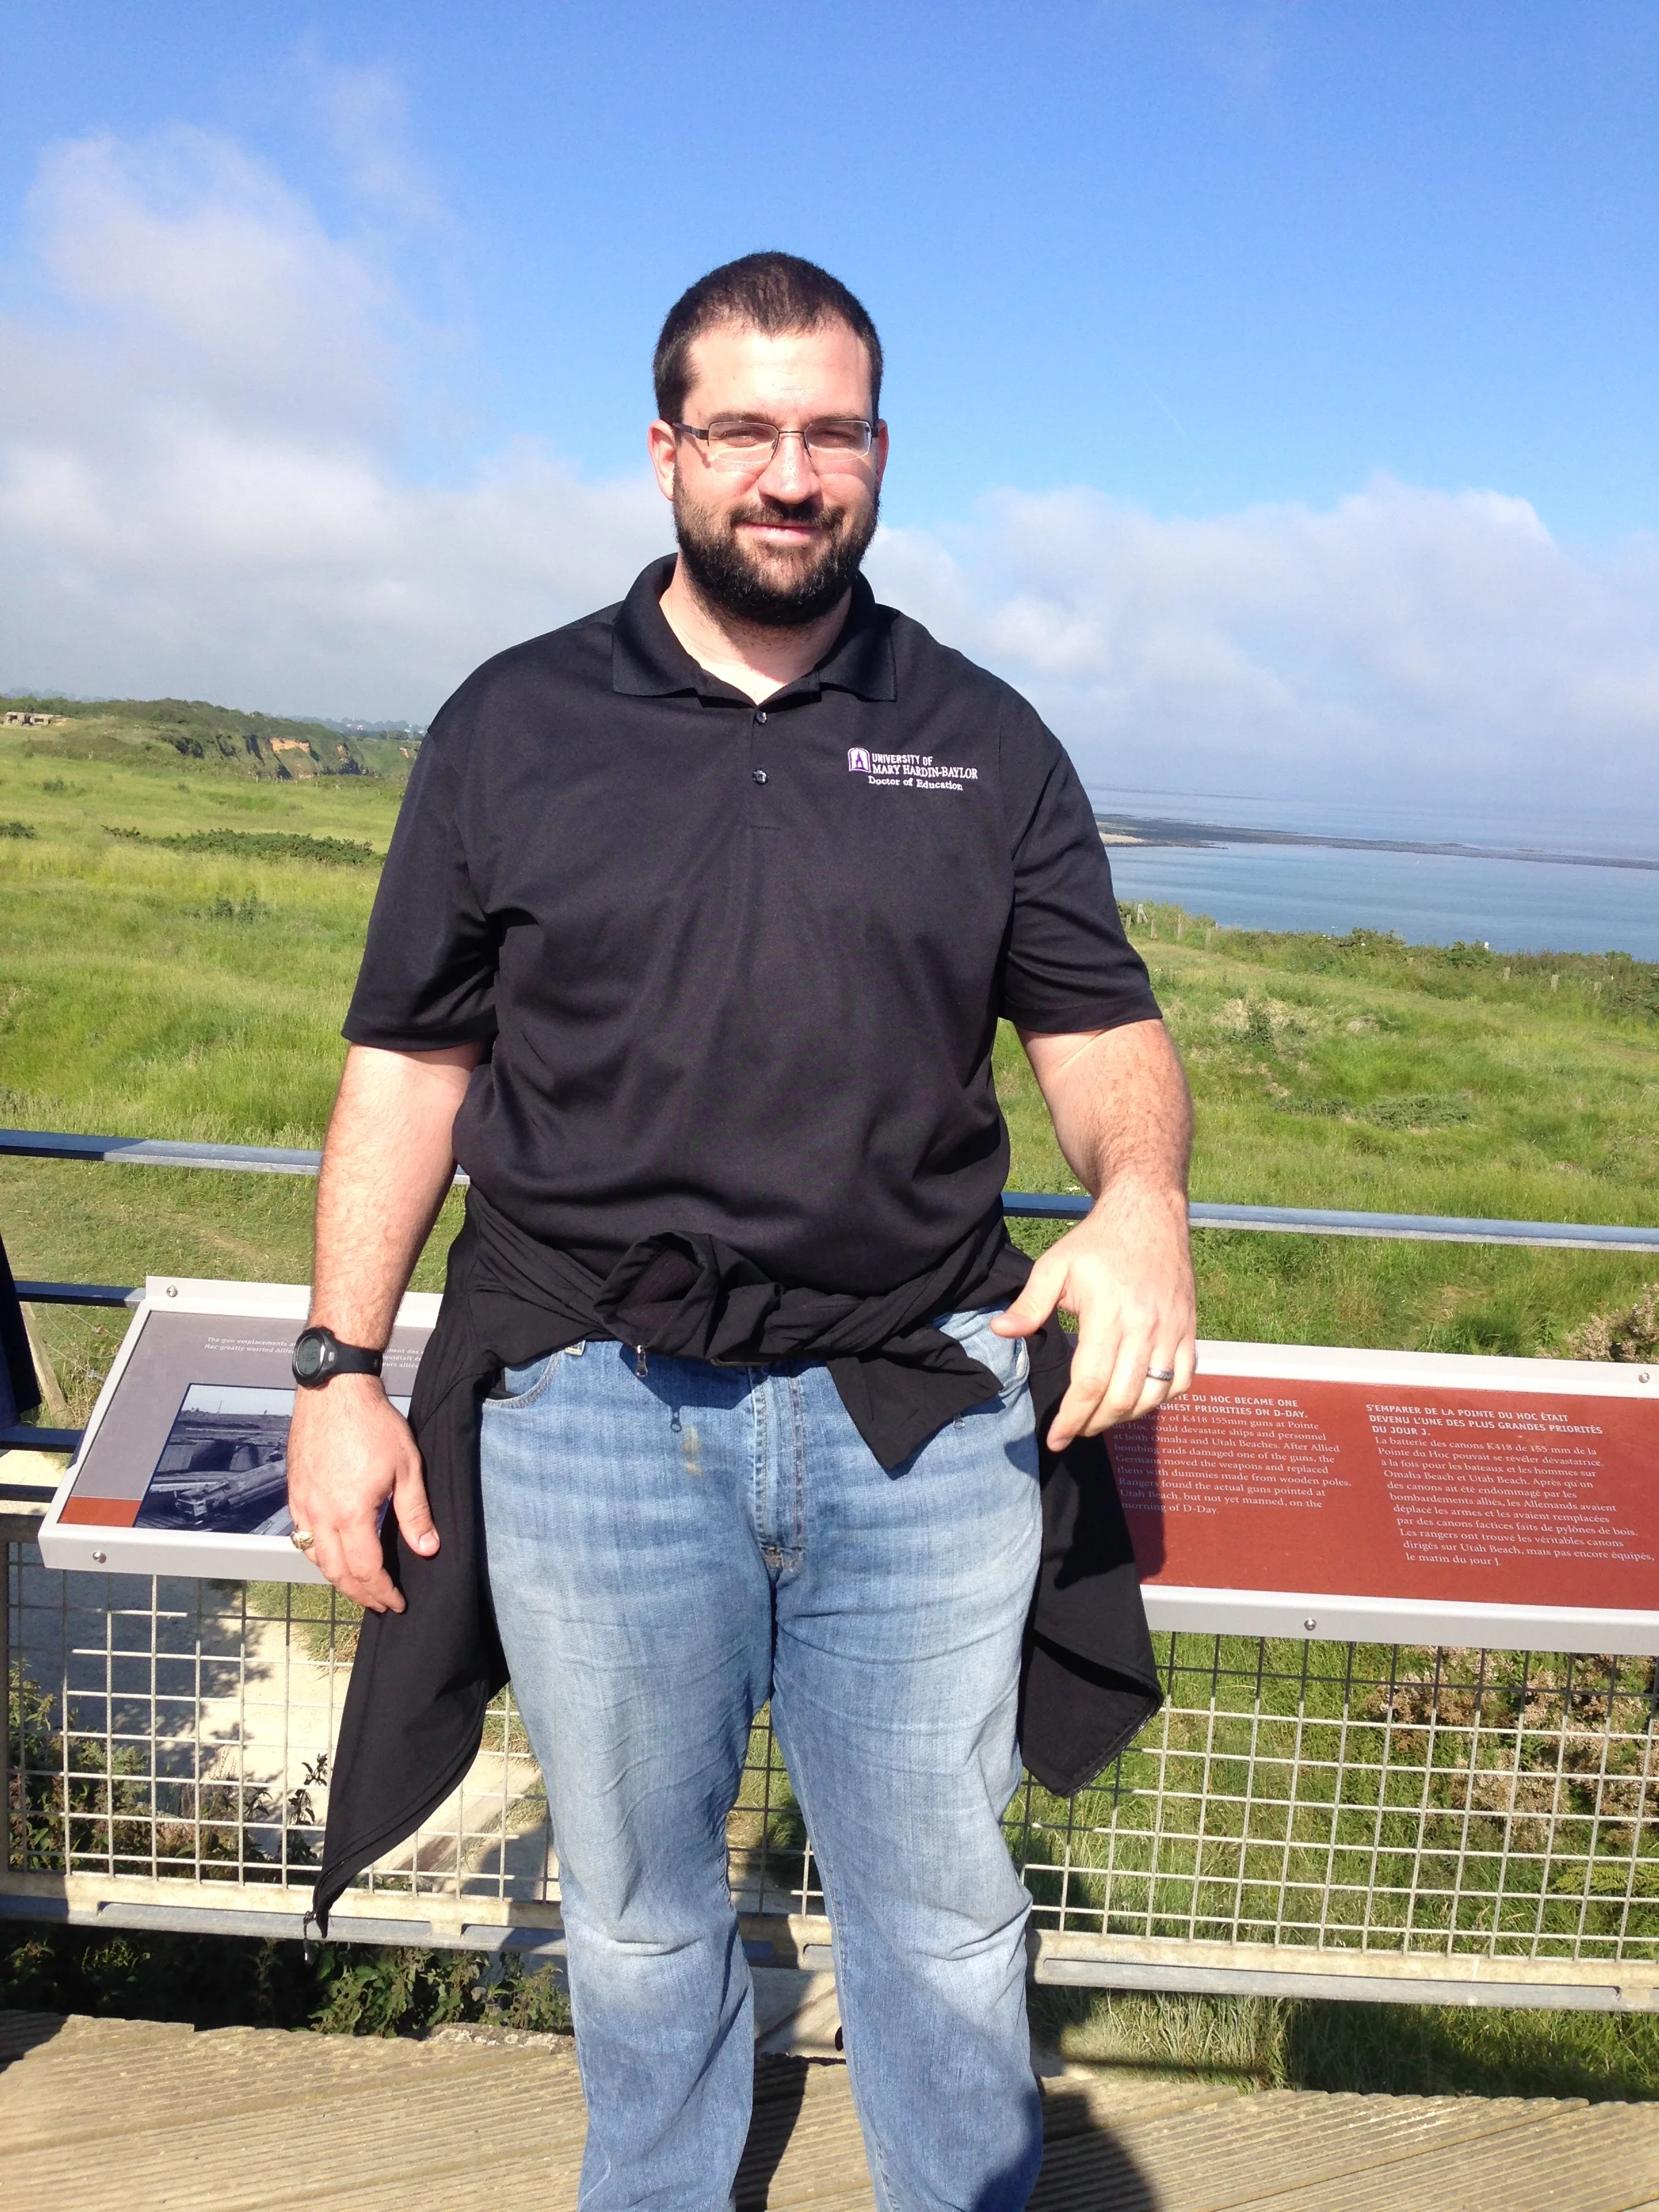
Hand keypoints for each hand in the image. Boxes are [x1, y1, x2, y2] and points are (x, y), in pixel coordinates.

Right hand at [286, 1375, 437, 1613]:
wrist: (335, 1391)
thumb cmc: (373, 1424)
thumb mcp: (407, 1467)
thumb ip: (415, 1513)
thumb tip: (428, 1549)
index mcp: (350, 1513)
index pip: (365, 1569)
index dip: (382, 1591)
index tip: (396, 1602)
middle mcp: (320, 1514)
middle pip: (335, 1572)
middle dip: (358, 1593)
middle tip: (378, 1603)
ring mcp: (302, 1504)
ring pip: (314, 1557)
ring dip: (336, 1577)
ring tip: (358, 1585)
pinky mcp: (294, 1492)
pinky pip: (301, 1535)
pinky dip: (318, 1553)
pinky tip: (332, 1552)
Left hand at [991, 1179, 1196, 1450]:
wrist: (1148, 1213)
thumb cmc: (1098, 1241)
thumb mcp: (1055, 1265)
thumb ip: (1030, 1303)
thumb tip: (1001, 1333)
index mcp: (1109, 1313)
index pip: (1091, 1382)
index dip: (1072, 1417)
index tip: (1056, 1438)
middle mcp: (1146, 1327)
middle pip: (1122, 1398)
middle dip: (1094, 1423)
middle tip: (1073, 1430)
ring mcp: (1173, 1330)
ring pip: (1154, 1395)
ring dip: (1125, 1416)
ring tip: (1099, 1417)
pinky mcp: (1189, 1330)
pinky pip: (1182, 1380)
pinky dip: (1161, 1399)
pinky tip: (1138, 1398)